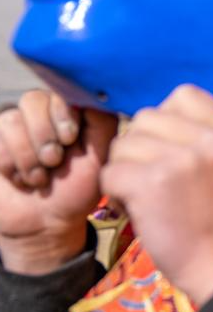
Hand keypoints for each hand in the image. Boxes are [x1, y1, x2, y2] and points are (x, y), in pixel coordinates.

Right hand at [0, 91, 117, 273]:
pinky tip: (21, 178)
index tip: (71, 140)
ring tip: (40, 177)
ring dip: (29, 156)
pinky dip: (11, 164)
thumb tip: (90, 91)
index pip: (62, 89)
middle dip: (44, 136)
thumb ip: (101, 121)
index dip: (63, 115)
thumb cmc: (77, 188)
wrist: (45, 222)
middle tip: (54, 162)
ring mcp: (16, 126)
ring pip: (13, 119)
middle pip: (34, 98)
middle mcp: (43, 113)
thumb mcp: (99, 156)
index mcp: (71, 111)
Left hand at [100, 85, 212, 305]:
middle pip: (148, 117)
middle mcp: (212, 140)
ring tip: (140, 193)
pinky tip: (131, 207)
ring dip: (124, 168)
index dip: (167, 118)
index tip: (170, 147)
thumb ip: (211, 136)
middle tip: (150, 175)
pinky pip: (110, 172)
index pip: (184, 94)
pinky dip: (113, 192)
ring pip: (125, 143)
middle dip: (140, 145)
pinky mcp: (152, 183)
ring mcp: (182, 159)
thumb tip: (166, 113)